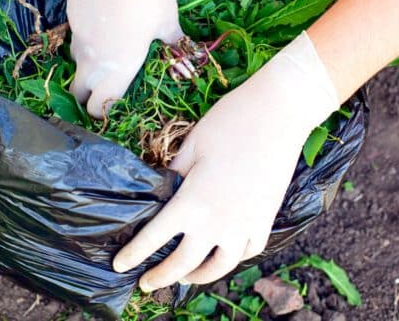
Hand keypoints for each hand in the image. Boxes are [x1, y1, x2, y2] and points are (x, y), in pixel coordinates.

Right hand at [67, 0, 182, 117]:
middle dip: (86, 95)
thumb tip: (185, 51)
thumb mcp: (168, 21)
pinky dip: (86, 35)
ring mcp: (78, 34)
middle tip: (100, 87)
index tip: (111, 106)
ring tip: (105, 50)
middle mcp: (92, 57)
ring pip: (75, 61)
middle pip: (77, 91)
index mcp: (118, 67)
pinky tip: (102, 19)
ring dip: (86, 64)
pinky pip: (75, 34)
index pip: (99, 106)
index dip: (102, 111)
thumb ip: (172, 43)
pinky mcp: (71, 13)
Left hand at [112, 32, 339, 289]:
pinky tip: (223, 254)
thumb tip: (162, 191)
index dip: (134, 254)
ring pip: (220, 266)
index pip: (155, 238)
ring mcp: (245, 224)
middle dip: (161, 277)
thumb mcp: (191, 146)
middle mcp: (218, 222)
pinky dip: (233, 258)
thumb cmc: (229, 122)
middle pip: (184, 263)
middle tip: (146, 284)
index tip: (120, 265)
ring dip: (199, 277)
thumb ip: (174, 175)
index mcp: (192, 202)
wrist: (279, 113)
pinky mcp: (266, 219)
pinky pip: (248, 251)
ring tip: (185, 278)